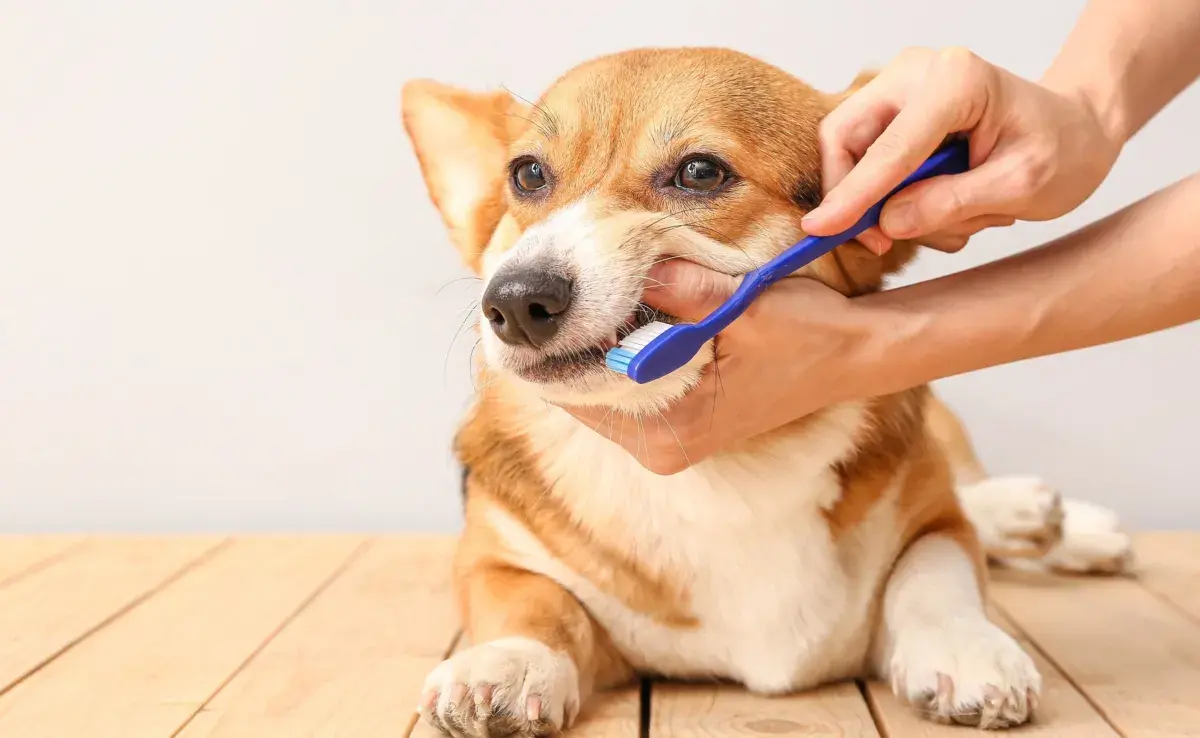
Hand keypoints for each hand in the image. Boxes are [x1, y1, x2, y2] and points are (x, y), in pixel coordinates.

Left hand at [557, 259, 896, 474]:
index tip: (530, 303)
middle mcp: (662, 448)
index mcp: (671, 430)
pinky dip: (612, 355)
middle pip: (579, 394)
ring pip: (597, 392)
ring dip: (586, 347)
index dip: (550, 345)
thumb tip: (618, 261)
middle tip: (543, 289)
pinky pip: (621, 391)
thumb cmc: (807, 333)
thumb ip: (680, 287)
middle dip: (563, 343)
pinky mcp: (676, 428)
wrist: (853, 356)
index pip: (577, 390)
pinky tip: (608, 317)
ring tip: (571, 297)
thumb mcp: (743, 303)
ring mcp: (668, 442)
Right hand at [804, 47, 1122, 254]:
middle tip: (881, 241)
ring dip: (884, 201)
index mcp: (957, 81)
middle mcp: (917, 73)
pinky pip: (867, 160)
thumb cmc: (1062, 149)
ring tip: (950, 218)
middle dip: (854, 195)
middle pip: (844, 137)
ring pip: (852, 153)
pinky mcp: (895, 113)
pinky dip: (891, 194)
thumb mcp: (1021, 187)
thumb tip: (888, 222)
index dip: (851, 195)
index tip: (819, 229)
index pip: (888, 149)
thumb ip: (952, 203)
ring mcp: (901, 90)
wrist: (1075, 130)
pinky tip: (938, 204)